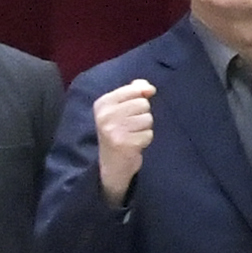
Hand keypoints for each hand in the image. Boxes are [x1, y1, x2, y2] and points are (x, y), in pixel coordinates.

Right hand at [89, 79, 152, 198]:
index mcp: (102, 103)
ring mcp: (114, 130)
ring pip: (148, 119)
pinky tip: (134, 144)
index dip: (141, 98)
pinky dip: (145, 140)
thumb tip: (148, 87)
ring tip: (132, 135)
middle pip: (143, 104)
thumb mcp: (119, 108)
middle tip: (131, 126)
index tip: (132, 110)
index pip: (134, 90)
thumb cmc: (119, 131)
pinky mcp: (125, 143)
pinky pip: (149, 134)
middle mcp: (105, 115)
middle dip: (142, 115)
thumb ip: (134, 92)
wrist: (112, 164)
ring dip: (144, 128)